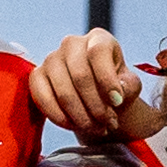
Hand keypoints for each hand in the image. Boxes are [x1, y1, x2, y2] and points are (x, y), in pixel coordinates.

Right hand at [27, 29, 152, 141]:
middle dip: (96, 106)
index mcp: (98, 38)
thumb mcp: (129, 85)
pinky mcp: (37, 76)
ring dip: (81, 117)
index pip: (98, 52)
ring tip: (96, 129)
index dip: (107, 79)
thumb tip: (117, 93)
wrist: (97, 98)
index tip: (117, 103)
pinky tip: (74, 126)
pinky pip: (43, 98)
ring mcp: (51, 59)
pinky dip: (60, 117)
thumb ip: (129, 86)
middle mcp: (72, 43)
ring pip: (64, 92)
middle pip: (80, 76)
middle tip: (108, 124)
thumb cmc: (115, 87)